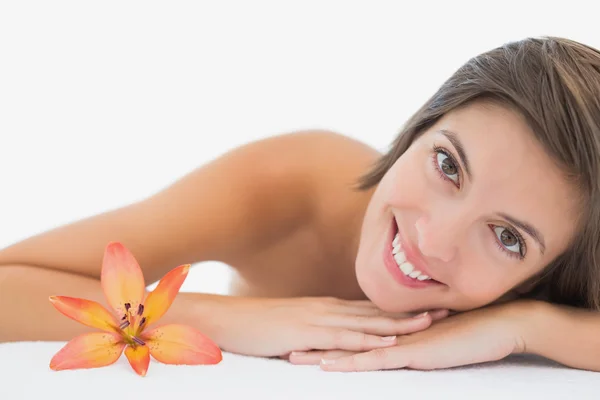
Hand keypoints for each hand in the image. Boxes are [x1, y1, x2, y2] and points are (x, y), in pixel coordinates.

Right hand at [213, 296, 447, 356]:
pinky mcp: (307, 331)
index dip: (400, 308)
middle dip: (411, 311)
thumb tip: (331, 341)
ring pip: (368, 320)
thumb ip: (314, 331)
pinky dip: (369, 337)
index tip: (427, 307)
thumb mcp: (292, 325)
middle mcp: (328, 308)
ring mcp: (318, 318)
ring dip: (400, 322)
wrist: (227, 319)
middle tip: (445, 308)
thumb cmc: (256, 324)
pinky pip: (343, 335)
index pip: (370, 307)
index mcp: (326, 307)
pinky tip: (388, 339)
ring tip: (430, 322)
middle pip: (377, 310)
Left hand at [287, 302, 526, 370]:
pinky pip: (376, 360)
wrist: (500, 324)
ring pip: (352, 348)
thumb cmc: (471, 332)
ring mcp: (399, 341)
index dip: (326, 333)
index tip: (300, 336)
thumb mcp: (433, 339)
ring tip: (294, 358)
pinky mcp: (412, 353)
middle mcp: (390, 332)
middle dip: (313, 343)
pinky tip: (332, 367)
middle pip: (344, 337)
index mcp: (392, 329)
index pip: (352, 330)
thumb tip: (399, 345)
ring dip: (322, 354)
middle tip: (282, 345)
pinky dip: (352, 363)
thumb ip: (413, 340)